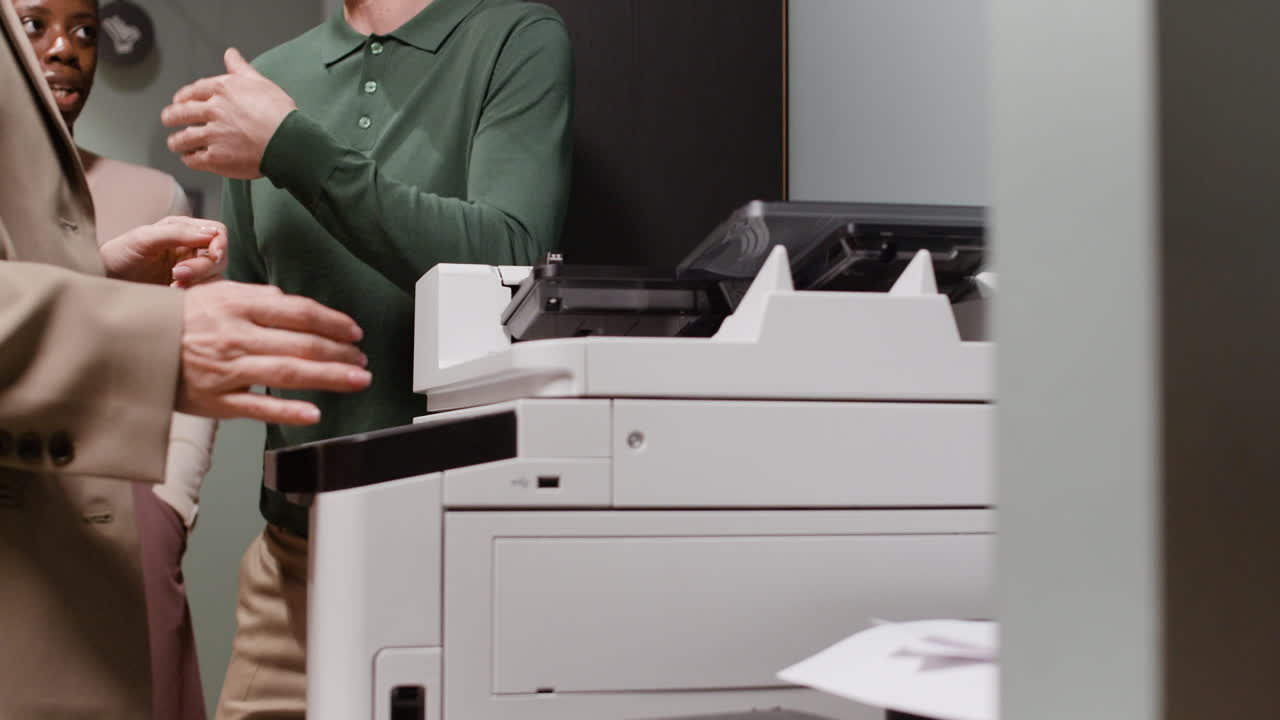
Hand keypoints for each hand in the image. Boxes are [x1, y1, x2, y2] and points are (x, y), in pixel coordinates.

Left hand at [101, 216, 227, 285]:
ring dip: (198, 283)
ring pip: (216, 276)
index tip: (211, 256)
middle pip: (220, 256)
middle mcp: (190, 248)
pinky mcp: (189, 290)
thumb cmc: (118, 256)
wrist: (104, 283)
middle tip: (178, 275)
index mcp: (182, 229)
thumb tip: (211, 233)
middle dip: (203, 267)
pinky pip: (207, 293)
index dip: (219, 244)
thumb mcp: (143, 239)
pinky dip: (195, 295)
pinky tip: (176, 295)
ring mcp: (191, 270)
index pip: (217, 232)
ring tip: (174, 287)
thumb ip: (177, 233)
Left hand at [161, 48, 296, 179]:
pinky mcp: (215, 157)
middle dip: (171, 117)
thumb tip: (230, 54)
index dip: (183, 96)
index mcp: (222, 90)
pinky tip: (190, 159)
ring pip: (183, 139)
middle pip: (181, 113)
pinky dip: (189, 159)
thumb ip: (241, 68)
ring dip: (176, 141)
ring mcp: (212, 135)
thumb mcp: (260, 82)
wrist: (287, 142)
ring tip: (175, 144)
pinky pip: (194, 159)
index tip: (179, 100)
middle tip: (168, 120)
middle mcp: (213, 110)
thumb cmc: (280, 113)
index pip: (193, 91)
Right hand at [177, 281, 370, 425]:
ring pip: (288, 372)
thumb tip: (294, 305)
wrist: (127, 345)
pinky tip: (315, 413)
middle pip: (301, 343)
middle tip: (362, 360)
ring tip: (357, 379)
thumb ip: (257, 298)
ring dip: (329, 376)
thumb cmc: (176, 319)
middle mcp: (235, 335)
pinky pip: (257, 406)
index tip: (354, 331)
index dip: (333, 322)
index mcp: (236, 304)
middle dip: (340, 352)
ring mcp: (225, 369)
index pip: (298, 311)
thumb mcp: (214, 293)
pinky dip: (288, 410)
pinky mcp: (215, 400)